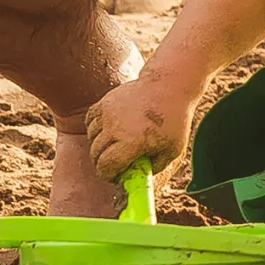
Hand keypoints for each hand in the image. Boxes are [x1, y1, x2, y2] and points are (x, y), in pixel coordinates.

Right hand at [85, 70, 193, 188]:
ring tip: (112, 148)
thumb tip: (139, 178)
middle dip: (102, 164)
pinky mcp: (106, 101)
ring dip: (98, 147)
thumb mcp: (172, 150)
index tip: (113, 177)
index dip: (107, 176)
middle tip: (112, 166)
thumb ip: (156, 167)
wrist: (169, 86)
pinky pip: (90, 121)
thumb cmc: (173, 120)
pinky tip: (106, 133)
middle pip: (96, 154)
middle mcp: (116, 127)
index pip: (107, 166)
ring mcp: (109, 113)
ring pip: (91, 138)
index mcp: (133, 142)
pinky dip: (94, 130)